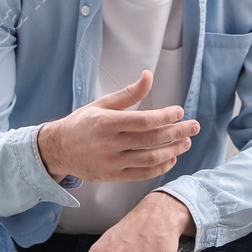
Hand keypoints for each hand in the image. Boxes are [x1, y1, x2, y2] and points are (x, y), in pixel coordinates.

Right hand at [37, 69, 199, 182]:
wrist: (57, 149)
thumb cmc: (82, 123)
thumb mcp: (102, 104)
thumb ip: (128, 93)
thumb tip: (148, 76)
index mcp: (106, 123)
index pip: (144, 121)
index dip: (165, 117)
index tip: (180, 112)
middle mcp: (109, 144)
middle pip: (151, 140)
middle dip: (177, 133)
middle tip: (194, 126)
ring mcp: (112, 162)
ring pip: (150, 158)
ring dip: (173, 151)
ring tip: (186, 142)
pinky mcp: (113, 176)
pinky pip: (142, 173)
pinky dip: (160, 167)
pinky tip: (171, 158)